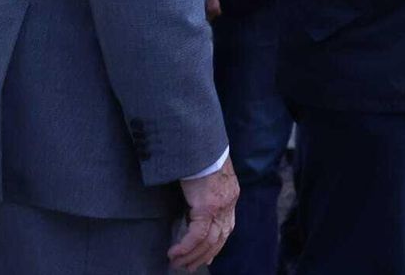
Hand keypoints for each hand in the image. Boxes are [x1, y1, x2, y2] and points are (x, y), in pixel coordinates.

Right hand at [170, 155, 237, 270]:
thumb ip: (203, 192)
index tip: (207, 255)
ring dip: (193, 255)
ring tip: (178, 264)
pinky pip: (197, 234)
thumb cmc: (198, 155)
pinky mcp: (207, 205)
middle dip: (205, 254)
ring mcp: (220, 205)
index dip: (217, 243)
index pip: (227, 226)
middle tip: (190, 267)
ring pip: (209, 240)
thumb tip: (192, 205)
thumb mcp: (205, 177)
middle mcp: (229, 202)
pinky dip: (186, 246)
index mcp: (230, 194)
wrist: (200, 142)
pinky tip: (175, 253)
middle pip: (220, 237)